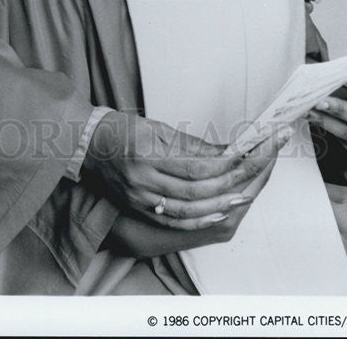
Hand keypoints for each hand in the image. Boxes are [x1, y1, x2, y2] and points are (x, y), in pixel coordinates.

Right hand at [83, 111, 291, 229]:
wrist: (85, 145)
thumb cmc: (120, 129)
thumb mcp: (155, 127)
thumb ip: (189, 143)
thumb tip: (224, 152)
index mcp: (147, 153)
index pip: (198, 164)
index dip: (229, 161)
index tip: (253, 149)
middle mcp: (145, 179)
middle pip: (200, 188)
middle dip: (236, 178)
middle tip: (261, 163)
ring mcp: (142, 197)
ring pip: (192, 209)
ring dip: (223, 202)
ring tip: (247, 191)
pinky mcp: (141, 208)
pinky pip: (176, 220)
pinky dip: (201, 218)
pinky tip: (220, 212)